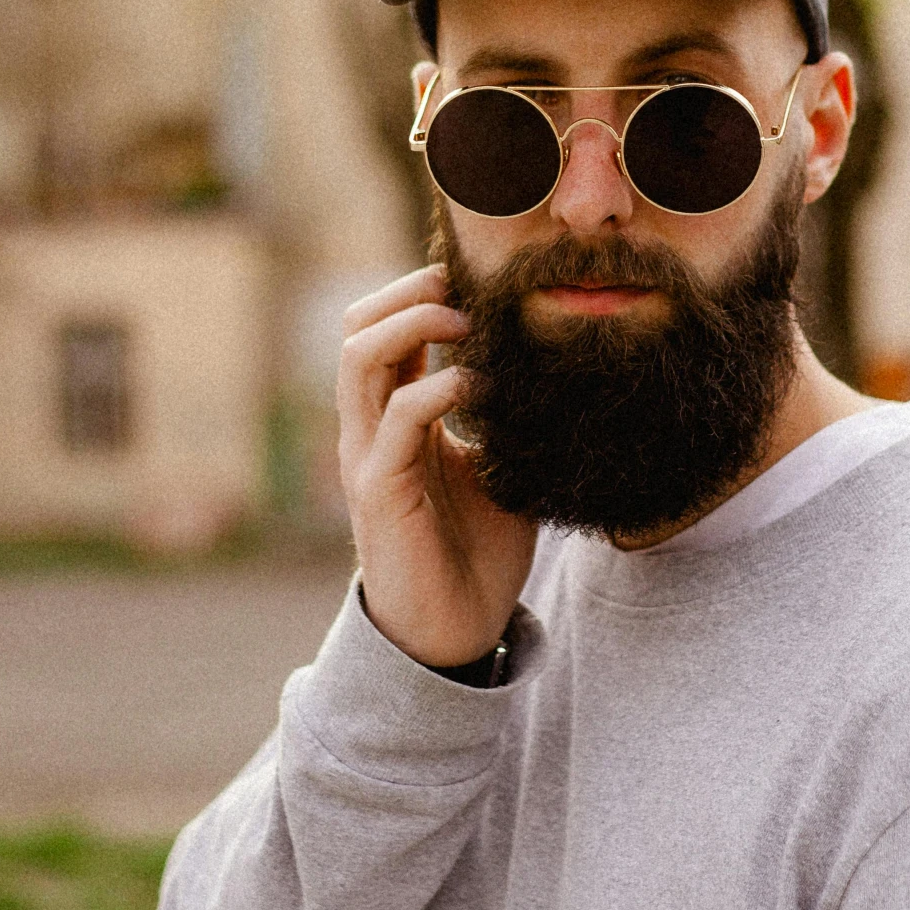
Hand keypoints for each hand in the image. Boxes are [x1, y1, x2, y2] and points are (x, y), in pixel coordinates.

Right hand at [336, 264, 537, 668]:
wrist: (457, 632)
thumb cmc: (478, 549)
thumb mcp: (498, 466)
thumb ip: (505, 418)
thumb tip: (552, 366)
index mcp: (394, 418)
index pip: (384, 330)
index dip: (420, 292)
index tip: (478, 278)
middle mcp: (369, 429)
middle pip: (356, 327)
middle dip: (408, 292)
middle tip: (464, 283)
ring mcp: (368, 455)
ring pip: (359, 357)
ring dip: (414, 325)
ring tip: (466, 321)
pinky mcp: (379, 490)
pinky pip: (397, 418)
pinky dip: (438, 389)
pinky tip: (481, 387)